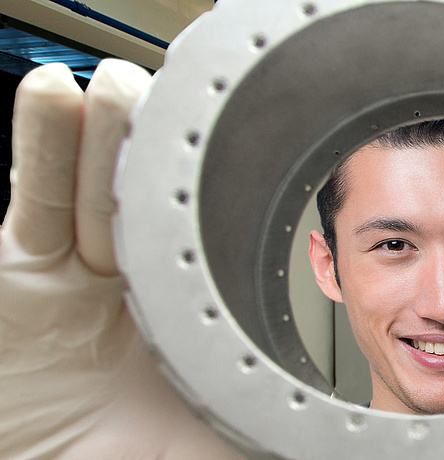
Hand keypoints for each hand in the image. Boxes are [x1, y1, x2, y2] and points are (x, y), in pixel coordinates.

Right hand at [0, 60, 238, 457]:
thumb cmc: (129, 453)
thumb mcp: (213, 437)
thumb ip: (269, 421)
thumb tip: (334, 431)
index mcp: (182, 305)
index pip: (207, 236)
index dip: (225, 192)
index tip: (259, 149)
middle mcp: (126, 275)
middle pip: (151, 197)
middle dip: (164, 149)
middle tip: (189, 104)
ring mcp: (68, 268)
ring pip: (93, 186)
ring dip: (108, 132)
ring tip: (128, 89)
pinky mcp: (17, 270)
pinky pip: (33, 204)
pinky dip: (37, 146)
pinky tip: (54, 99)